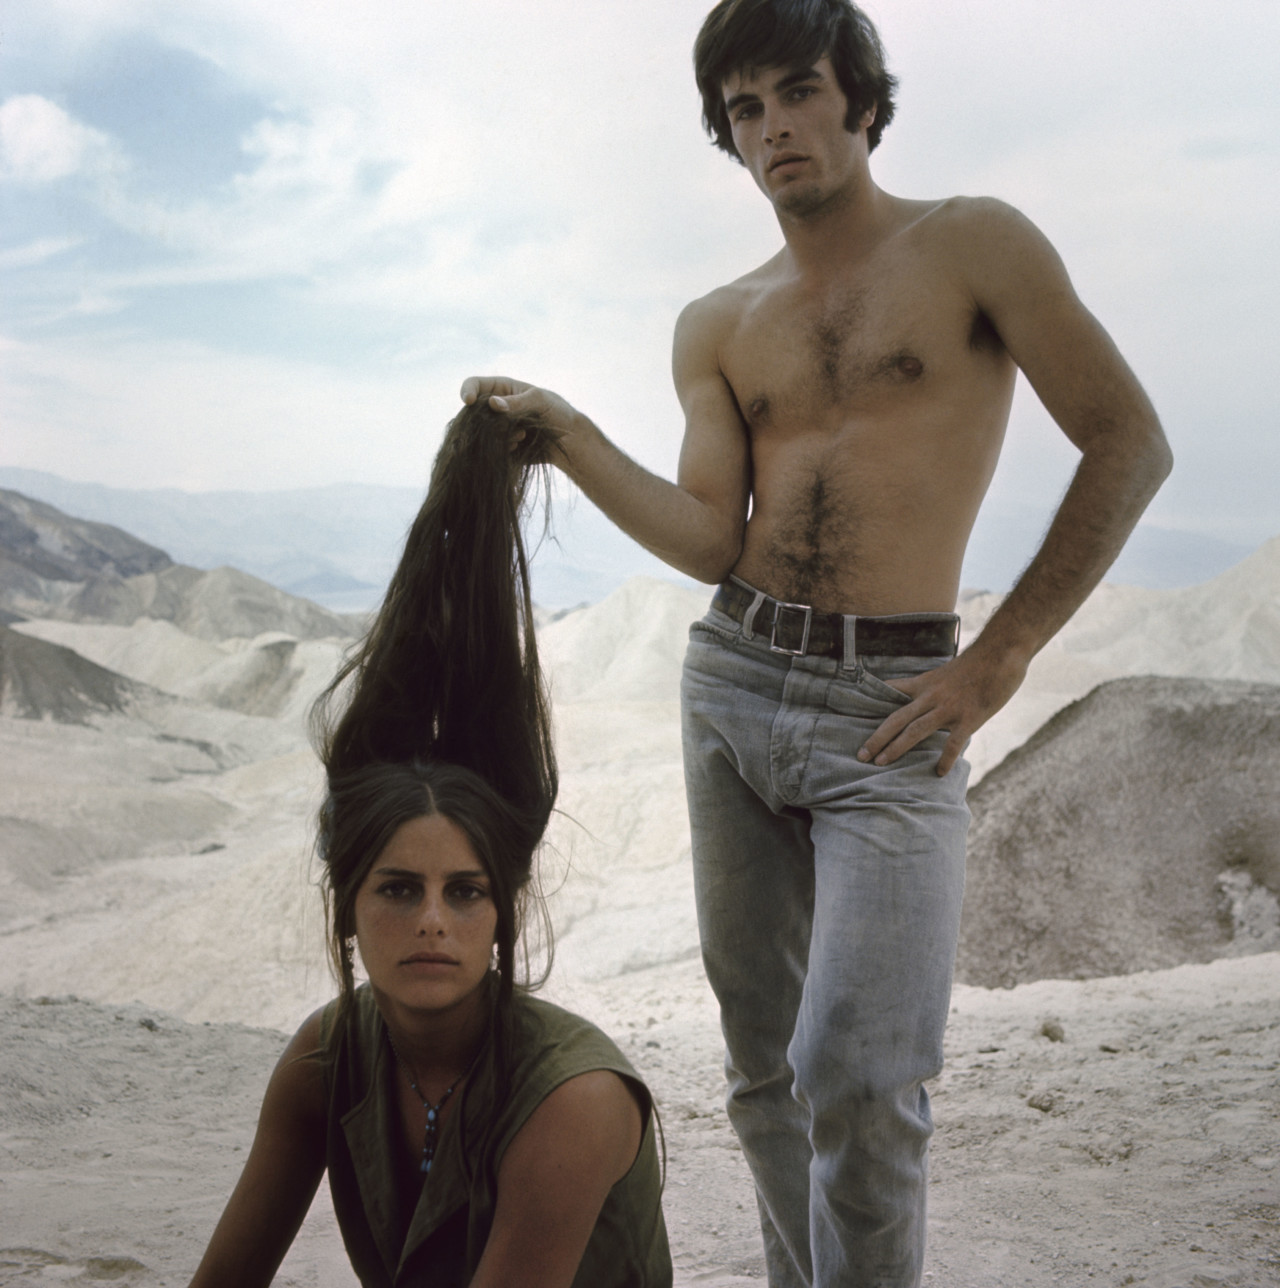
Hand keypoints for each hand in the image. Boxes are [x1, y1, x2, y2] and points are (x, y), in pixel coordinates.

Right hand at [459, 375, 580, 464]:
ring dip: (497, 435)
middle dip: (484, 420)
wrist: (569, 442)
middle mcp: (494, 408)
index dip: (467, 391)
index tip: (468, 402)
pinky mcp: (500, 447)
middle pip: (472, 412)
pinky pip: (489, 450)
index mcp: (500, 389)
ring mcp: (496, 428)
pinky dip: (501, 448)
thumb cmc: (558, 412)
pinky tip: (519, 445)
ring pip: (479, 433)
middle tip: (509, 425)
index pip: (474, 384)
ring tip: (522, 434)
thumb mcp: (540, 401)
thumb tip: (492, 403)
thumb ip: (518, 402)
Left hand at [856, 645, 1028, 775]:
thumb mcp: (949, 671)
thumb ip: (937, 688)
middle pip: (896, 719)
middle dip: (877, 738)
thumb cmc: (978, 661)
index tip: (856, 712)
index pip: (892, 690)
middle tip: (861, 755)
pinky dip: (945, 759)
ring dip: (896, 748)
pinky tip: (939, 773)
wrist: (1000, 652)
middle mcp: (931, 697)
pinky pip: (952, 743)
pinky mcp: (968, 718)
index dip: (874, 701)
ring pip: (915, 731)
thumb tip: (930, 701)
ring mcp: (948, 708)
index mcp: (925, 683)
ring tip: (880, 763)